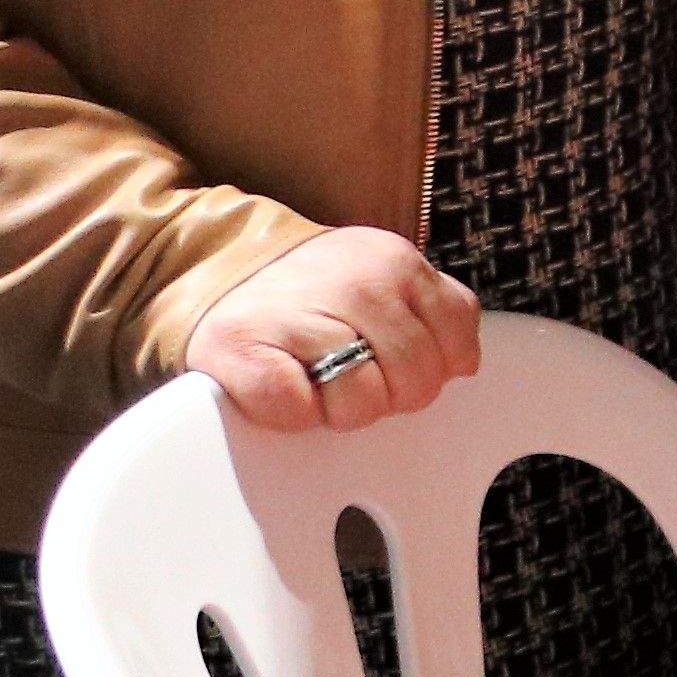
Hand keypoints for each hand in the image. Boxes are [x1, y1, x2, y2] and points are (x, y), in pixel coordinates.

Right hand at [180, 228, 481, 431]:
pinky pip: (296, 410)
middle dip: (389, 394)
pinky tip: (285, 385)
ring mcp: (297, 314)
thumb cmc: (310, 289)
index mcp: (396, 263)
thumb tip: (463, 362)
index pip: (455, 347)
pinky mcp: (241, 350)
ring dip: (341, 408)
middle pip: (414, 383)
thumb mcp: (386, 275)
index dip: (433, 370)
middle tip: (353, 376)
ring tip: (319, 380)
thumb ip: (437, 308)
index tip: (398, 362)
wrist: (213, 267)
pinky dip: (294, 413)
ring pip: (361, 403)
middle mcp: (353, 283)